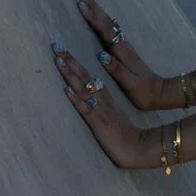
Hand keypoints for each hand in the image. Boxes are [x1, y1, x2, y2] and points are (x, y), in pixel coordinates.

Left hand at [54, 45, 154, 168]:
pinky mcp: (99, 124)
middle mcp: (102, 101)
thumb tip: (89, 95)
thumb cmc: (125, 136)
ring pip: (84, 89)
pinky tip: (67, 90)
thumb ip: (102, 106)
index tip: (64, 51)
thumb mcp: (112, 116)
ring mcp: (100, 111)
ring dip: (70, 75)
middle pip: (85, 77)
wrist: (138, 149)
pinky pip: (87, 109)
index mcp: (106, 98)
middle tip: (57, 46)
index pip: (89, 76)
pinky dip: (77, 100)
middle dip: (70, 61)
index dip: (75, 63)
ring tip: (59, 60)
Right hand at [75, 0, 174, 111]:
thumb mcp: (132, 84)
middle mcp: (125, 47)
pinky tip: (100, 19)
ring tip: (87, 0)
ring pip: (110, 24)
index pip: (106, 31)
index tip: (81, 5)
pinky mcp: (126, 51)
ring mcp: (126, 48)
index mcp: (123, 53)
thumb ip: (117, 70)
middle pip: (108, 22)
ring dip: (98, 11)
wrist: (163, 94)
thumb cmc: (145, 92)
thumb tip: (102, 55)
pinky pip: (111, 31)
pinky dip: (103, 21)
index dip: (94, 19)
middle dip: (94, 7)